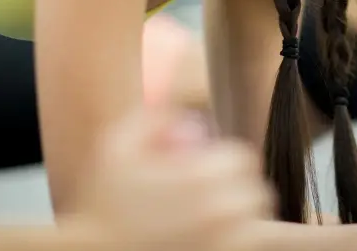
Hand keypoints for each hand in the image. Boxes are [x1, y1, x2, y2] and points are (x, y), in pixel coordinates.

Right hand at [76, 107, 272, 250]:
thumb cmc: (100, 208)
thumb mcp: (116, 147)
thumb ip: (156, 118)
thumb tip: (192, 121)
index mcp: (203, 180)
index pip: (244, 159)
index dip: (222, 162)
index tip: (202, 173)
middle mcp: (223, 215)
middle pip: (256, 192)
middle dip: (234, 191)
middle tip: (205, 199)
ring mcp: (227, 247)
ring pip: (255, 225)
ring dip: (240, 221)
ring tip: (206, 223)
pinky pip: (246, 248)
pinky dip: (233, 243)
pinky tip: (205, 239)